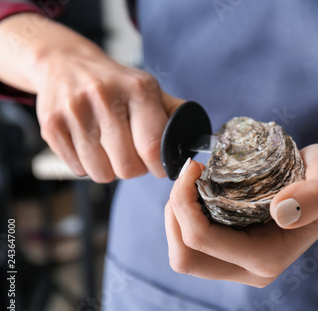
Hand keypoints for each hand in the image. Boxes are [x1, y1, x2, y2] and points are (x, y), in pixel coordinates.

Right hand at [0, 14, 183, 181]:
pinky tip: (90, 145)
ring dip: (110, 169)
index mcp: (138, 89)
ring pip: (101, 173)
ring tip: (110, 149)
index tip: (159, 166)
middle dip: (135, 169)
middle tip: (133, 155)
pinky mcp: (52, 126)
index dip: (159, 167)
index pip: (153, 147)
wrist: (65, 63)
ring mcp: (75, 112)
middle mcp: (104, 97)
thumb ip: (174, 113)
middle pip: (127, 167)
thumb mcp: (148, 88)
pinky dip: (88, 165)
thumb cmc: (115, 84)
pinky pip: (78, 169)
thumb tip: (199, 141)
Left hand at [165, 144, 317, 286]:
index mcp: (268, 258)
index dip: (184, 203)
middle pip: (185, 258)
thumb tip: (280, 211)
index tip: (194, 167)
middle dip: (174, 216)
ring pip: (185, 255)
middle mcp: (251, 270)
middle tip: (188, 178)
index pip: (202, 240)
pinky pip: (194, 246)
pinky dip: (185, 220)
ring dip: (177, 218)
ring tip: (191, 184)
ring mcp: (240, 266)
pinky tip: (199, 193)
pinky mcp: (233, 255)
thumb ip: (314, 195)